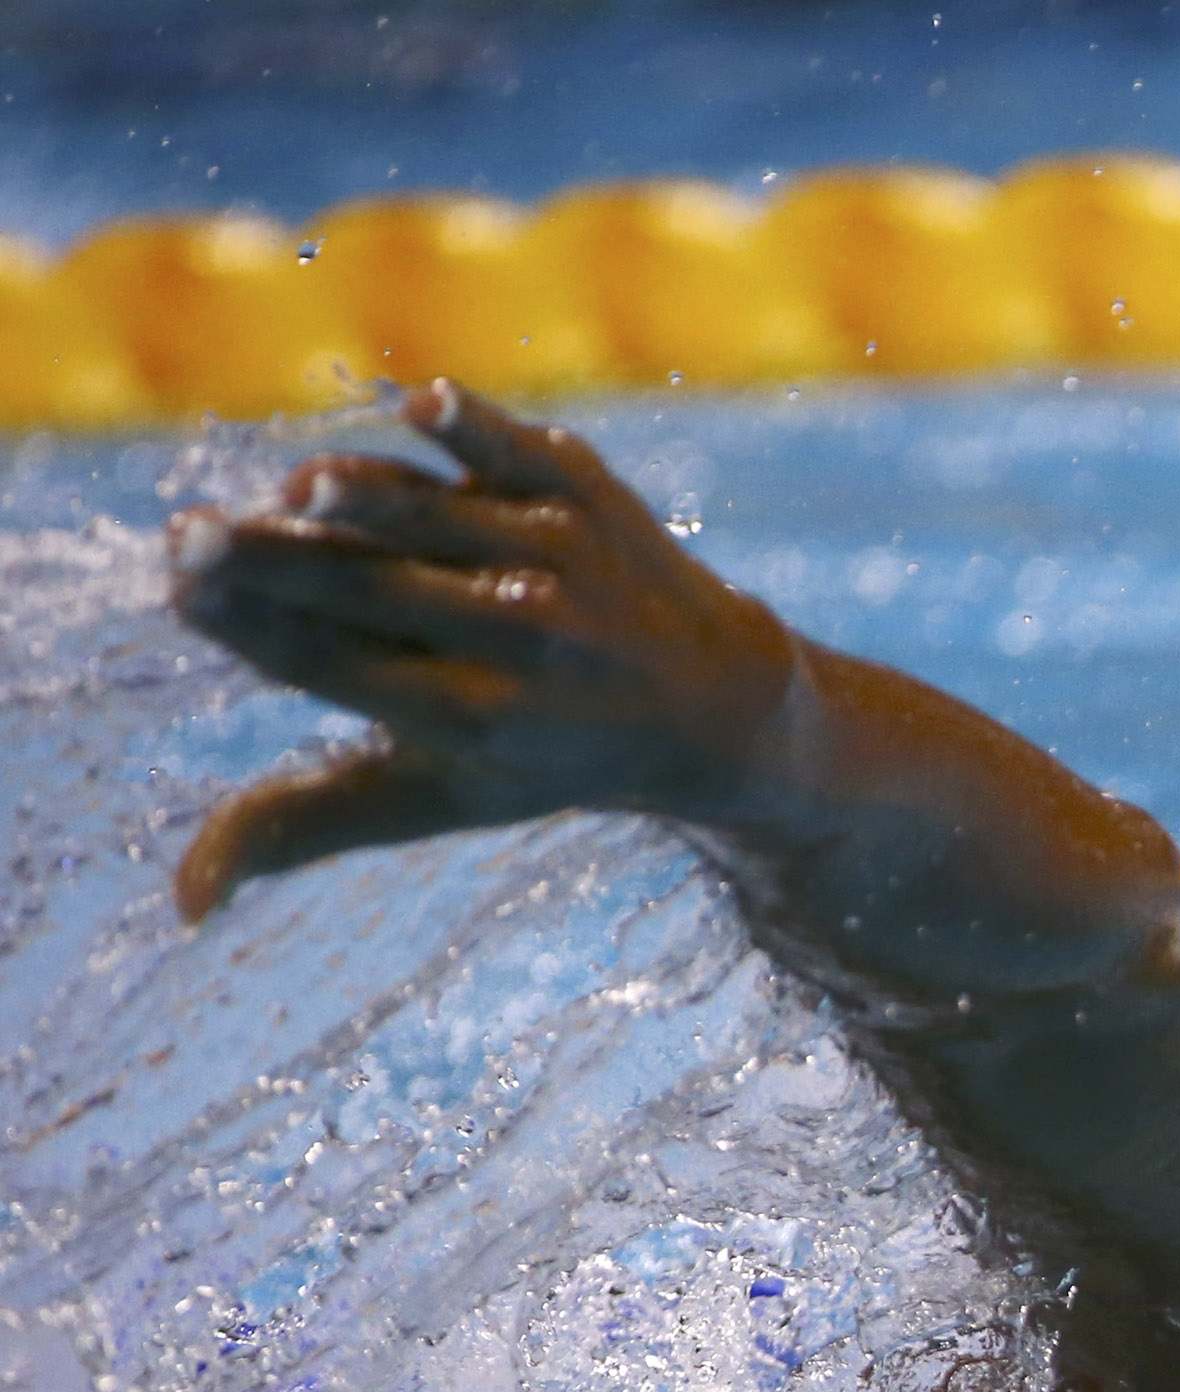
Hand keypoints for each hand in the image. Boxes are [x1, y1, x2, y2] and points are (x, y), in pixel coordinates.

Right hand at [168, 379, 800, 920]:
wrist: (711, 702)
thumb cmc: (537, 752)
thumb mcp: (430, 801)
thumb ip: (301, 829)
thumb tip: (180, 906)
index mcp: (466, 719)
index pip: (332, 663)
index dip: (247, 624)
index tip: (177, 587)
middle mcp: (519, 640)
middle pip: (367, 588)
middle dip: (271, 559)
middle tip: (186, 535)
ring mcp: (557, 559)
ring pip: (430, 517)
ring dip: (357, 499)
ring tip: (291, 495)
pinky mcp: (586, 493)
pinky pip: (518, 454)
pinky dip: (477, 432)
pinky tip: (423, 407)